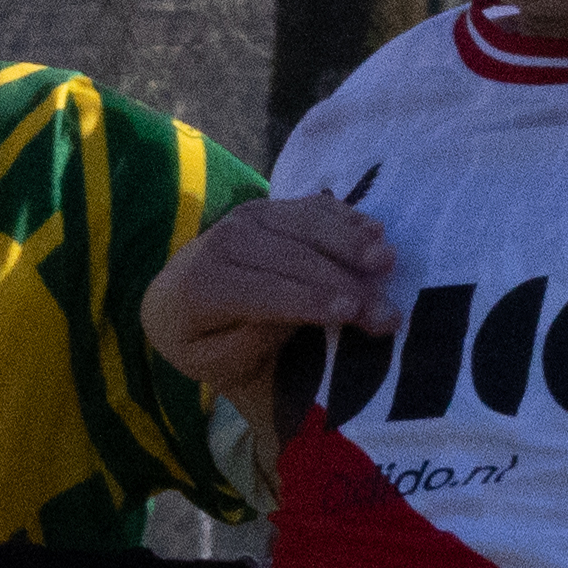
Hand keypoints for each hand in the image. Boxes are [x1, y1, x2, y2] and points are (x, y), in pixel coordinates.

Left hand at [143, 192, 393, 409]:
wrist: (178, 297)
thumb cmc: (205, 340)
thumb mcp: (215, 361)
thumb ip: (249, 341)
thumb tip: (294, 316)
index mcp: (204, 286)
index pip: (265, 291)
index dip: (311, 299)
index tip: (353, 312)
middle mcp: (224, 242)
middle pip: (293, 259)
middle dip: (345, 283)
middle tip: (388, 311)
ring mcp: (248, 217)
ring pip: (306, 225)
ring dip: (351, 244)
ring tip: (388, 263)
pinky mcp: (270, 206)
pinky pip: (312, 207)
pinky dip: (346, 219)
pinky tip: (376, 233)